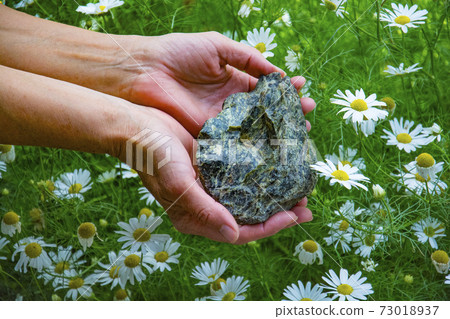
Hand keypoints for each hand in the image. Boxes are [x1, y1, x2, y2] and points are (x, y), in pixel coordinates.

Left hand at [122, 32, 315, 134]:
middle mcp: (232, 103)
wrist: (145, 71)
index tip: (303, 91)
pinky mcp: (209, 136)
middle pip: (266, 111)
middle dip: (289, 112)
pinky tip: (273, 148)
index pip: (267, 88)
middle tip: (309, 115)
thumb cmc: (179, 52)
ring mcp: (222, 121)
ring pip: (255, 129)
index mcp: (235, 80)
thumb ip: (247, 58)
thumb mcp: (218, 46)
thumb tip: (277, 72)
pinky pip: (235, 143)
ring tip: (301, 132)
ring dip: (278, 132)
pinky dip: (254, 146)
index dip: (286, 90)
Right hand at [123, 107, 312, 243]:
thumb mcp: (177, 181)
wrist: (137, 125)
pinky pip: (243, 175)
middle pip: (250, 217)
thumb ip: (203, 209)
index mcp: (196, 217)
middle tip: (306, 204)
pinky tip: (279, 163)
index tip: (295, 215)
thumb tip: (233, 235)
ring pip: (249, 197)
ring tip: (299, 185)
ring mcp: (212, 187)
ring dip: (274, 193)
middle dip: (279, 214)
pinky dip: (262, 172)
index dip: (270, 227)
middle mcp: (207, 205)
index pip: (240, 232)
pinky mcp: (214, 167)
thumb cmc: (152, 154)